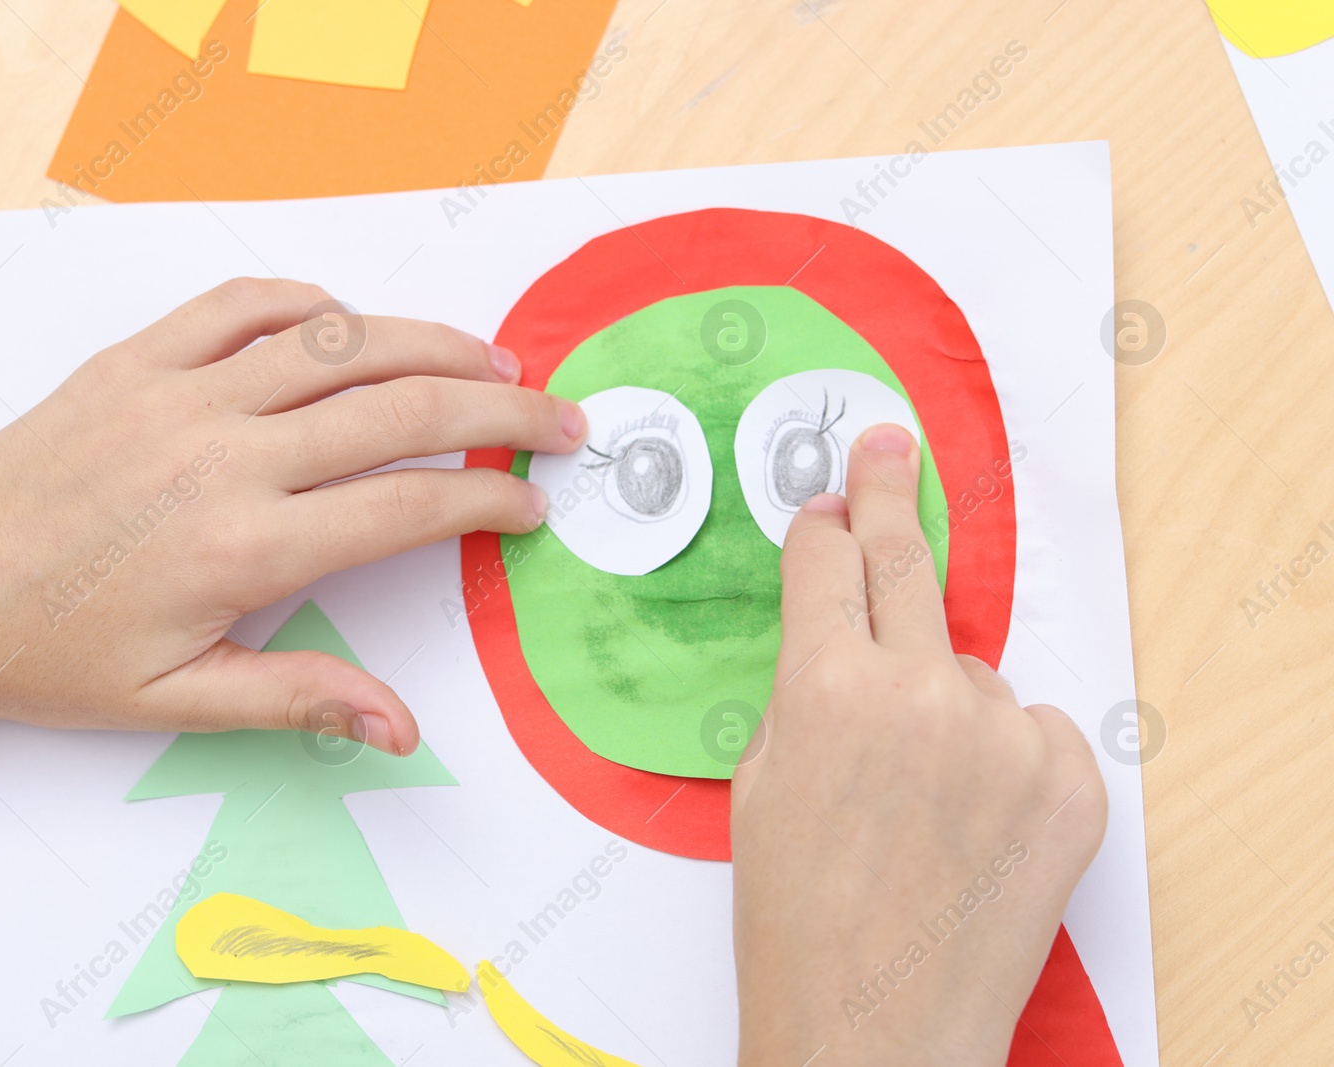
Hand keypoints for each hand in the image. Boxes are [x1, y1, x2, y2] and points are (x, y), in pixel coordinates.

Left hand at [0, 278, 583, 752]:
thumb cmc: (48, 651)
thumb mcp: (178, 702)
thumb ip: (301, 698)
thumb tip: (401, 727)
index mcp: (245, 547)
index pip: (408, 506)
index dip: (489, 502)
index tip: (532, 506)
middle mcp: (225, 456)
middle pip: (401, 409)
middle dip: (501, 413)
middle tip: (558, 420)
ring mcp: (180, 394)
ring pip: (340, 342)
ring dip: (431, 345)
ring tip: (490, 362)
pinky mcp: (137, 359)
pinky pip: (242, 306)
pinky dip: (311, 304)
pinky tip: (350, 324)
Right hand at [731, 424, 1106, 1065]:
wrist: (875, 1027)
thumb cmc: (797, 921)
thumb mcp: (761, 784)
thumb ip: (804, 688)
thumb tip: (838, 626)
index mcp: (826, 687)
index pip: (828, 562)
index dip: (821, 527)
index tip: (829, 502)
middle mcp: (923, 694)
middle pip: (906, 563)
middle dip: (887, 493)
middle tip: (887, 445)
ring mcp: (1008, 737)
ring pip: (974, 673)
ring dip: (945, 701)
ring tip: (917, 798)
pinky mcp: (1073, 784)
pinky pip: (1034, 729)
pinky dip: (1006, 755)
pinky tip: (970, 821)